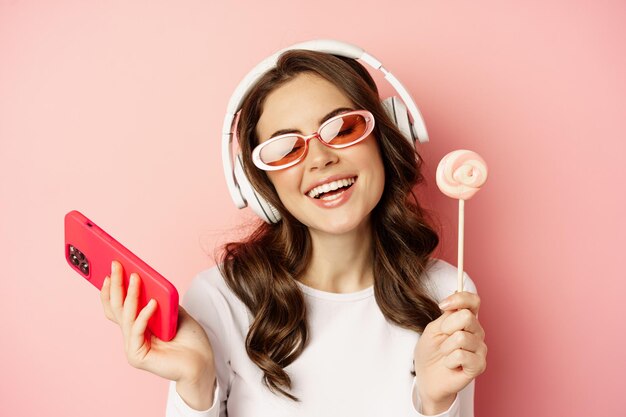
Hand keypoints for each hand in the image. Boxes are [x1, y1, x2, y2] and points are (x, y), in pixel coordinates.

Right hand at [100, 260, 215, 386]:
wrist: (203, 361)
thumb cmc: (190, 339)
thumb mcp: (173, 312)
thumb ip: (160, 299)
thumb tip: (148, 280)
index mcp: (137, 325)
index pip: (117, 306)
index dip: (111, 287)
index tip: (113, 267)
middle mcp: (132, 335)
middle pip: (116, 308)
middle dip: (116, 284)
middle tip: (117, 265)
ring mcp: (132, 346)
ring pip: (126, 316)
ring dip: (131, 295)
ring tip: (136, 278)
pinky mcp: (138, 355)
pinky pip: (137, 330)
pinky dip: (144, 315)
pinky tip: (153, 303)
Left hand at [413, 291, 486, 412]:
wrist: (427, 377)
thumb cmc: (430, 351)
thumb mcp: (434, 328)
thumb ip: (447, 315)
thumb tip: (456, 295)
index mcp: (467, 320)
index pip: (473, 301)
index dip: (459, 298)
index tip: (441, 305)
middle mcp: (477, 332)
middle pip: (467, 317)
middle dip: (447, 327)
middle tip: (442, 338)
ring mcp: (480, 349)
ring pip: (461, 338)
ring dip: (445, 347)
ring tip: (445, 354)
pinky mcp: (479, 365)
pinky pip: (461, 355)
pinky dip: (449, 360)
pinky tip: (450, 365)